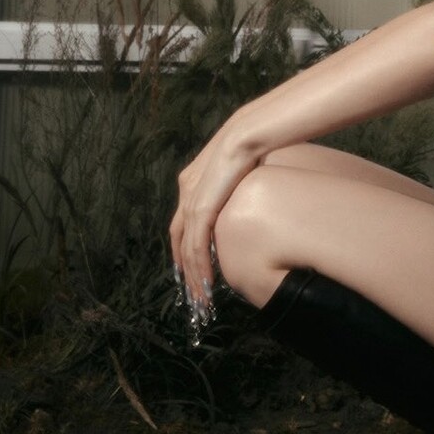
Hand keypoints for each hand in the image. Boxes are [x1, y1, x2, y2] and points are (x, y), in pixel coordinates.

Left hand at [169, 125, 258, 321]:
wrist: (249, 135)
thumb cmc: (254, 147)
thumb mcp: (240, 173)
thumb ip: (234, 190)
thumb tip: (247, 199)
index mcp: (192, 182)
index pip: (183, 223)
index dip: (185, 248)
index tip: (190, 268)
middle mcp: (186, 192)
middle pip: (179, 240)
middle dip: (185, 269)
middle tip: (193, 292)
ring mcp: (190, 201)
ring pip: (187, 249)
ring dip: (193, 276)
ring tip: (201, 298)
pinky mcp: (200, 208)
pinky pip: (196, 246)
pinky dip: (200, 267)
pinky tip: (206, 284)